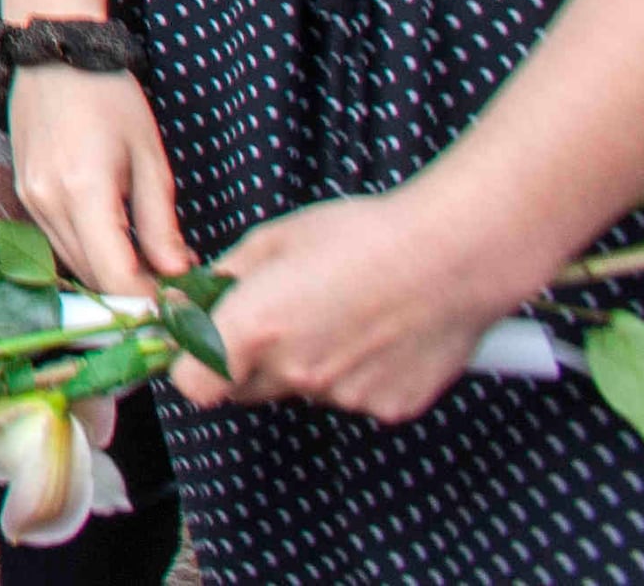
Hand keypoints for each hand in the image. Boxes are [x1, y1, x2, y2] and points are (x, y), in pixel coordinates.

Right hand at [7, 63, 191, 299]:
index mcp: (83, 193)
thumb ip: (161, 224)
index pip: (116, 277)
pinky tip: (118, 240)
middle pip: (92, 278)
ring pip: (73, 264)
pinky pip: (57, 241)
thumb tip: (176, 274)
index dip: (151, 302)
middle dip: (133, 292)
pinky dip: (89, 252)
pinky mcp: (25, 194)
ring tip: (151, 263)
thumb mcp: (150, 159)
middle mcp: (47, 204)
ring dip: (110, 275)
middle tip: (175, 286)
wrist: (55, 54)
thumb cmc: (111, 97)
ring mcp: (29, 201)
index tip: (183, 306)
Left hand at [176, 188, 510, 422]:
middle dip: (244, 361)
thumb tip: (192, 298)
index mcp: (255, 327)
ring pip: (300, 390)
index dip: (192, 365)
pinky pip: (350, 396)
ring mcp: (341, 395)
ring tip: (338, 314)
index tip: (199, 344)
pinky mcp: (385, 407)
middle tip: (272, 319)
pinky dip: (353, 373)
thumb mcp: (274, 239)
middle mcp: (294, 370)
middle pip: (244, 389)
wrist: (451, 256)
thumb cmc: (364, 236)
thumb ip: (225, 278)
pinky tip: (375, 333)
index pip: (194, 384)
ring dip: (303, 364)